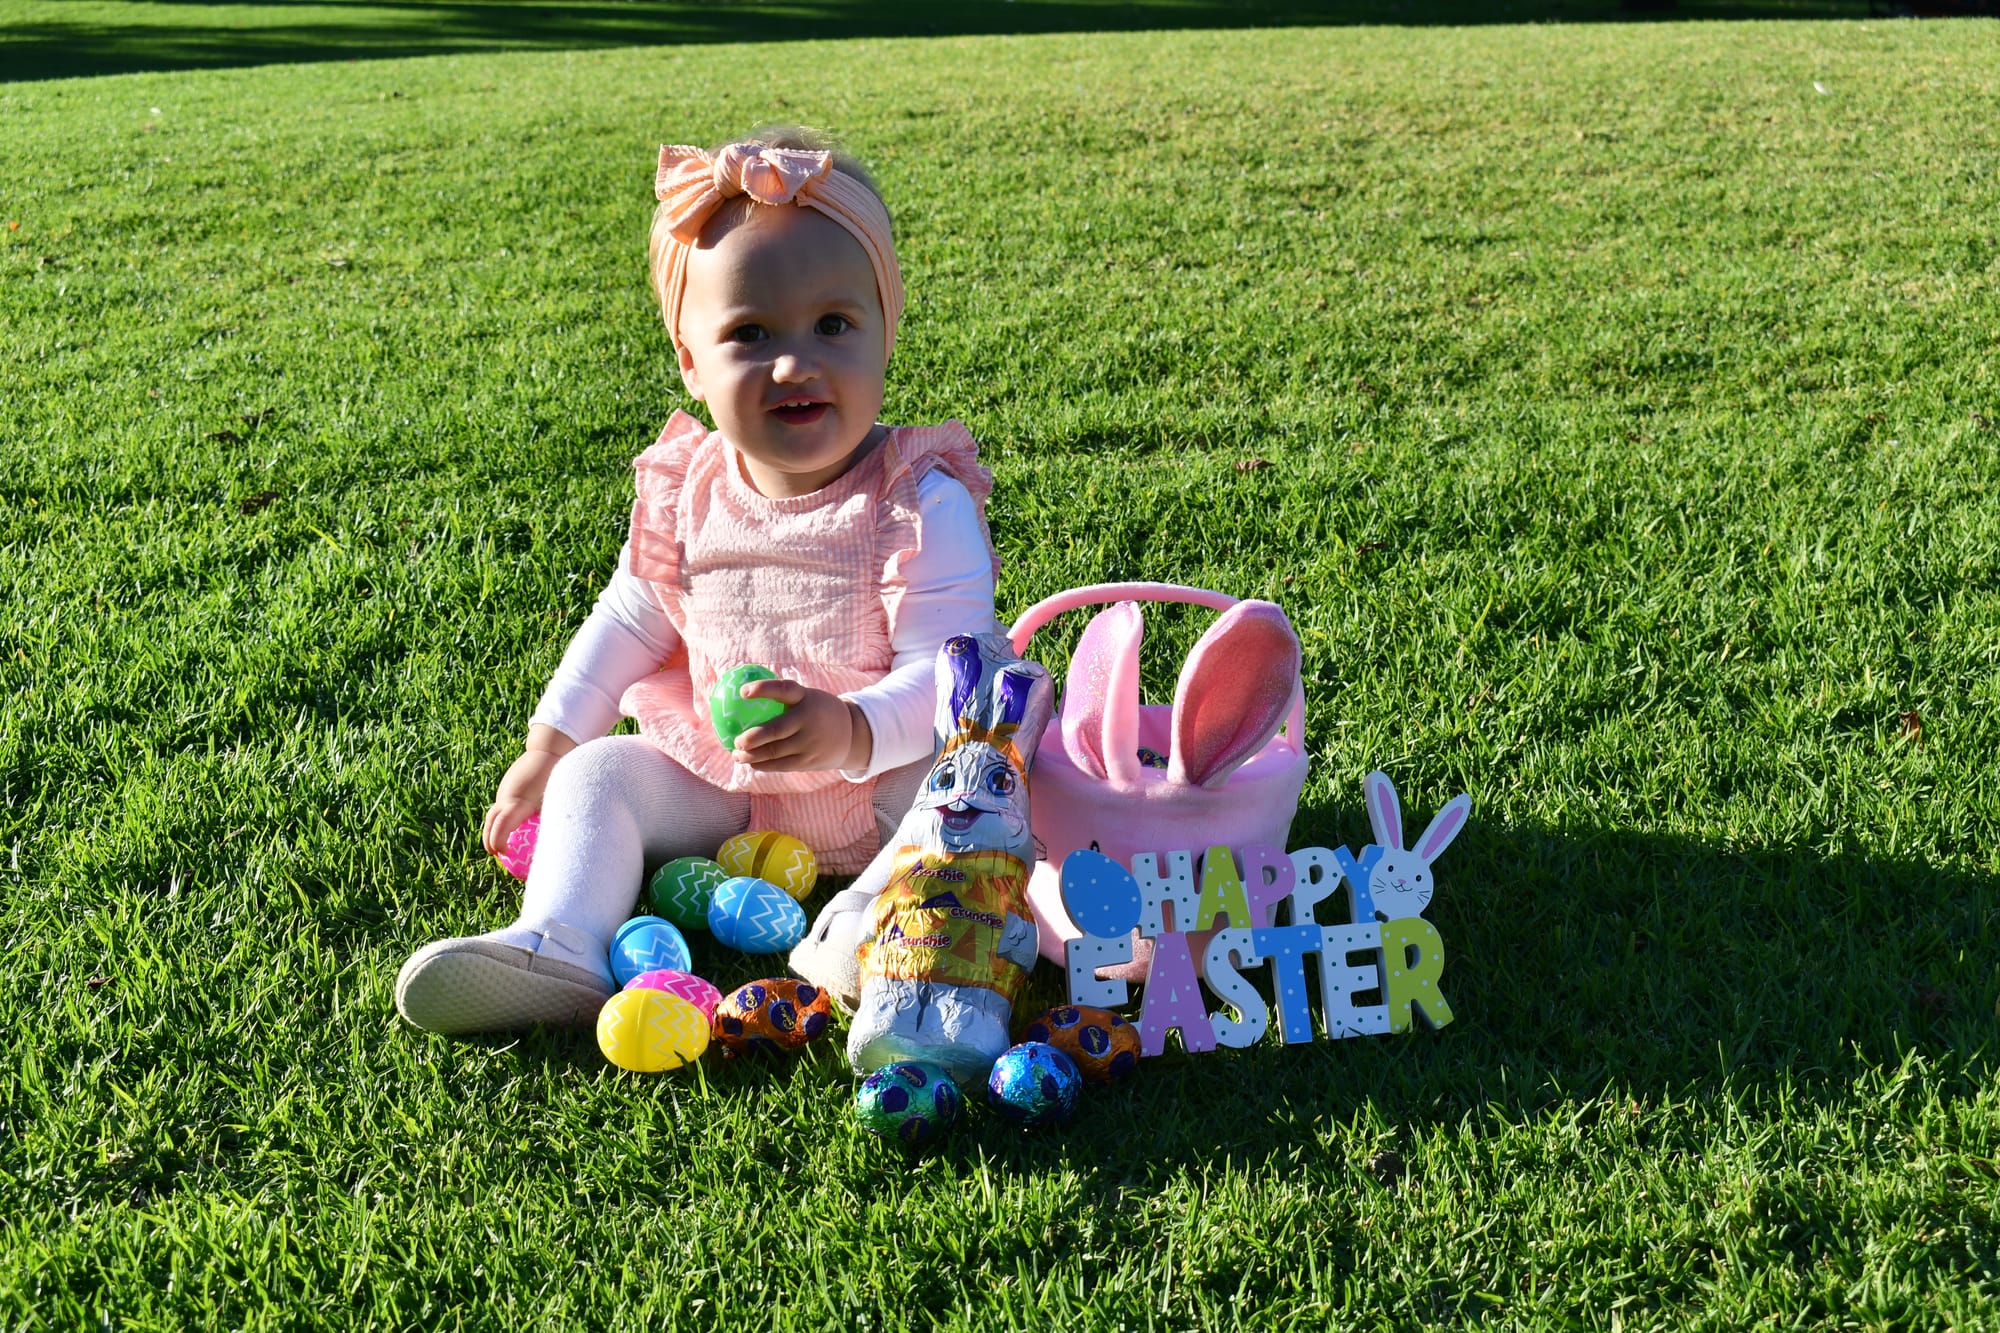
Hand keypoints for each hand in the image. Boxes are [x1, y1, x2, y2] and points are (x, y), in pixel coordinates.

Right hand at [481, 725, 575, 855]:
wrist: (550, 750)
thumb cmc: (558, 778)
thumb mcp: (556, 801)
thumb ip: (552, 820)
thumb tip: (558, 844)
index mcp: (519, 802)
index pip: (501, 826)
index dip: (498, 841)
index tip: (503, 852)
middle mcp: (507, 796)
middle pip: (490, 822)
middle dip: (490, 840)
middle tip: (497, 853)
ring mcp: (505, 790)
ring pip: (493, 814)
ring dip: (493, 829)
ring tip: (501, 844)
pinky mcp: (507, 786)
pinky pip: (501, 806)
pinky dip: (501, 818)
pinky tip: (511, 827)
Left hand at [732, 678, 872, 772]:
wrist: (852, 735)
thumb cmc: (818, 712)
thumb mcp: (807, 698)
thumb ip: (783, 697)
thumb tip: (741, 695)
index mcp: (806, 698)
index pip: (784, 689)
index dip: (763, 689)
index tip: (743, 692)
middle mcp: (808, 719)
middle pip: (776, 730)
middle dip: (753, 737)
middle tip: (737, 740)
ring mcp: (810, 742)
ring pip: (774, 752)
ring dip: (751, 755)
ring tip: (737, 754)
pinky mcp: (809, 761)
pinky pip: (780, 765)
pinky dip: (763, 764)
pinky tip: (751, 762)